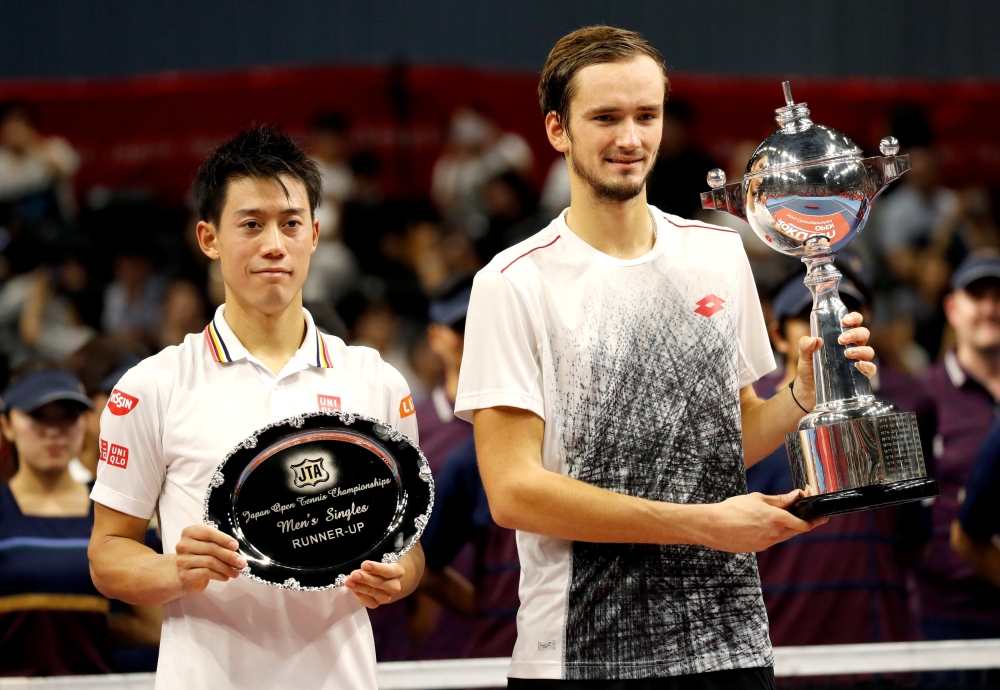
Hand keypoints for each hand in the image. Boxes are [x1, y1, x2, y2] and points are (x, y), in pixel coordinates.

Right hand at [173, 525, 245, 594]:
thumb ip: (219, 544)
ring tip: (236, 572)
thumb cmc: (200, 556)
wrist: (186, 574)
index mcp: (189, 533)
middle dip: (229, 556)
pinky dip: (219, 575)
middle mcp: (183, 545)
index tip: (236, 546)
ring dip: (227, 568)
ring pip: (210, 562)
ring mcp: (182, 560)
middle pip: (211, 548)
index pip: (208, 533)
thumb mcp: (208, 545)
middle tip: (242, 562)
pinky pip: (206, 573)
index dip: (224, 539)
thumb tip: (236, 552)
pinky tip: (226, 577)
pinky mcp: (185, 575)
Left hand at [346, 561, 404, 607]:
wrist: (382, 579)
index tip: (364, 564)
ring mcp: (386, 596)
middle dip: (366, 579)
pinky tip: (352, 587)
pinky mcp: (376, 603)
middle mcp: (394, 586)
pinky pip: (367, 601)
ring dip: (359, 587)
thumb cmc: (378, 567)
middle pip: (380, 583)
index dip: (377, 568)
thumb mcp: (378, 561)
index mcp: (398, 572)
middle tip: (354, 574)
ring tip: (348, 581)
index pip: (389, 571)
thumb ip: (371, 564)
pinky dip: (358, 594)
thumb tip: (361, 567)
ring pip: (373, 593)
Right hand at [700, 491, 827, 552]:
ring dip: (787, 526)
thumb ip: (779, 500)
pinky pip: (772, 539)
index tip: (822, 515)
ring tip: (777, 515)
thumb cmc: (732, 509)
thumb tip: (796, 496)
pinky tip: (762, 523)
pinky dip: (774, 532)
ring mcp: (767, 543)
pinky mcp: (758, 548)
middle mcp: (775, 533)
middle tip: (803, 512)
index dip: (816, 520)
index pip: (805, 524)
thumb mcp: (757, 499)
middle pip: (798, 530)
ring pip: (785, 535)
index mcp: (777, 518)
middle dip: (803, 521)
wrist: (713, 526)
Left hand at [795, 311, 875, 407]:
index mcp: (841, 337)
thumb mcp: (803, 356)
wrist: (808, 390)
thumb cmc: (809, 369)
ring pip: (869, 351)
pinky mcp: (860, 376)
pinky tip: (858, 365)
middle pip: (863, 334)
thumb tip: (813, 339)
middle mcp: (852, 347)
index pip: (853, 322)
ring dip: (860, 350)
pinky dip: (868, 366)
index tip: (844, 321)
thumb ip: (804, 346)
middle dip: (855, 333)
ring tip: (847, 353)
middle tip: (841, 339)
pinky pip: (871, 369)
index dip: (853, 318)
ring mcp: (857, 361)